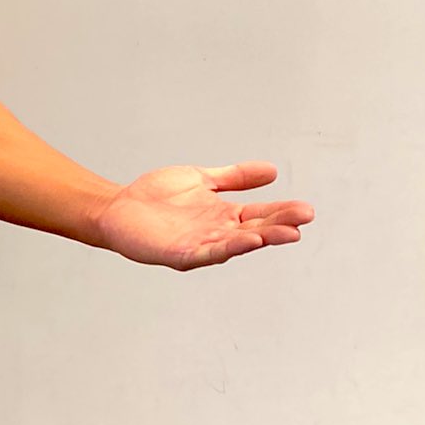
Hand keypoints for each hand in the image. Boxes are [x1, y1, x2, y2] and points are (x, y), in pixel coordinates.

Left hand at [92, 161, 313, 270]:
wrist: (118, 206)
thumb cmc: (158, 196)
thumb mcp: (202, 179)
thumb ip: (234, 177)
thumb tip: (272, 171)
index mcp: (224, 215)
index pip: (260, 214)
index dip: (282, 213)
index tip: (306, 210)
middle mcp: (216, 232)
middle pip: (253, 229)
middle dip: (278, 226)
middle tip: (303, 220)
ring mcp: (199, 244)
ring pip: (234, 244)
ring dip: (257, 239)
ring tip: (280, 233)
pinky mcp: (179, 253)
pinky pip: (206, 252)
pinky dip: (225, 248)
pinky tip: (242, 241)